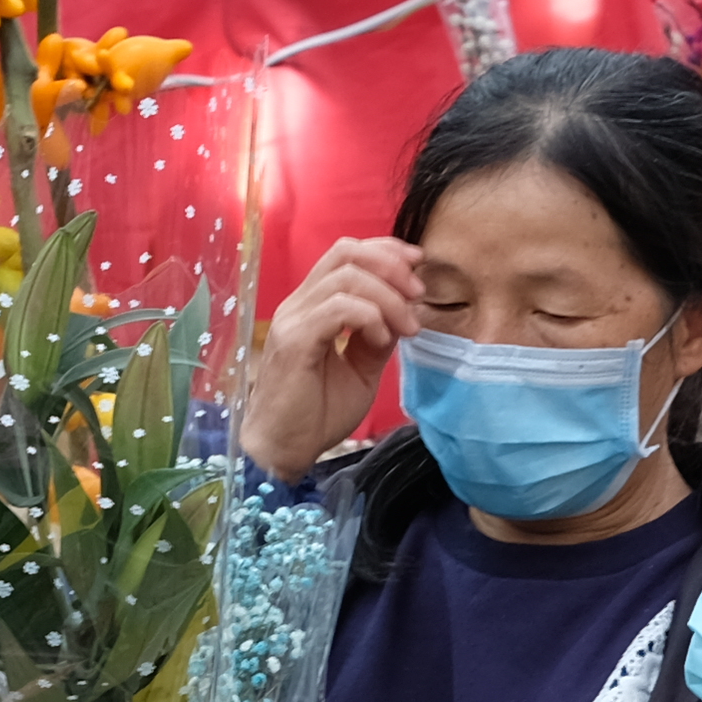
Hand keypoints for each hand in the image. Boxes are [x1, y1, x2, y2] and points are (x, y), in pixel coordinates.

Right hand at [236, 237, 425, 476]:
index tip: (417, 266)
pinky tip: (381, 340)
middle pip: (346, 253)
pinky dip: (370, 317)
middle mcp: (299, 305)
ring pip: (347, 278)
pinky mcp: (296, 341)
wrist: (284, 451)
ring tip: (407, 327)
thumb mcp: (361, 370)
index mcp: (312, 307)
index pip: (346, 255)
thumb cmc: (316, 415)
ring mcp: (294, 320)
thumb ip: (378, 337)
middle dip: (390, 265)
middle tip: (418, 294)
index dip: (385, 251)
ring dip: (388, 297)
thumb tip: (403, 313)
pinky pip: (339, 309)